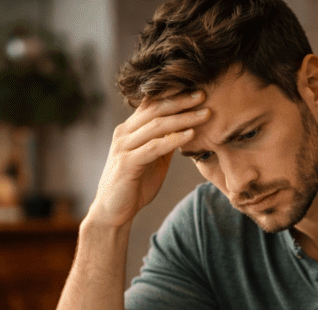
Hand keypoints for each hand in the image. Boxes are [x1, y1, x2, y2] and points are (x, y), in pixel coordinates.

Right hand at [87, 90, 209, 230]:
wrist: (113, 212)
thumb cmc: (134, 185)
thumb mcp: (154, 160)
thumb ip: (165, 142)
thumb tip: (187, 127)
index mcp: (130, 129)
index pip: (152, 103)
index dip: (174, 93)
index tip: (198, 89)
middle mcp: (124, 133)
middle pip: (155, 108)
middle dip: (181, 100)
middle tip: (204, 94)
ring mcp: (123, 147)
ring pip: (156, 125)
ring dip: (183, 118)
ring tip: (204, 113)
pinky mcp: (126, 164)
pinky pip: (153, 147)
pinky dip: (173, 140)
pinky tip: (190, 135)